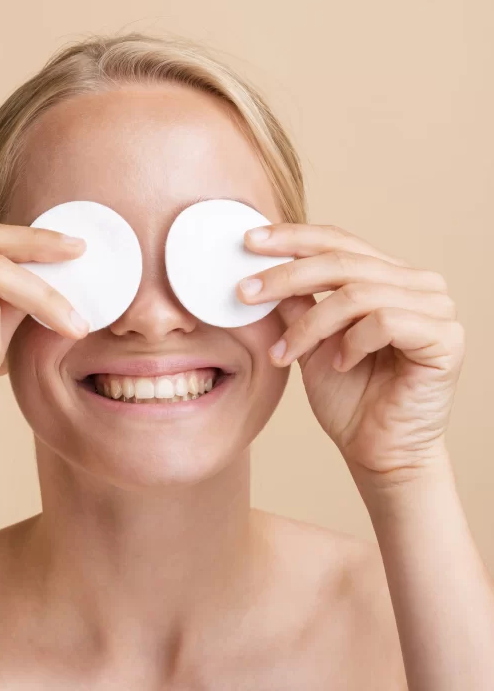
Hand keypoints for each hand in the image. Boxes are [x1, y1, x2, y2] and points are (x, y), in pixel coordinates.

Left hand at [238, 223, 464, 483]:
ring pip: (357, 293)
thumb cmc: (349, 398)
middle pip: (343, 260)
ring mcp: (437, 307)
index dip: (292, 238)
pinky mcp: (445, 337)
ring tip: (285, 354)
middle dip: (286, 275)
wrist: (377, 452)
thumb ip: (295, 301)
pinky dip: (351, 342)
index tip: (249, 242)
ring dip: (310, 325)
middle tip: (246, 293)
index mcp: (390, 275)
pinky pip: (385, 321)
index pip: (338, 240)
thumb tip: (259, 265)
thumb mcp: (309, 339)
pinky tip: (338, 364)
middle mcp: (418, 283)